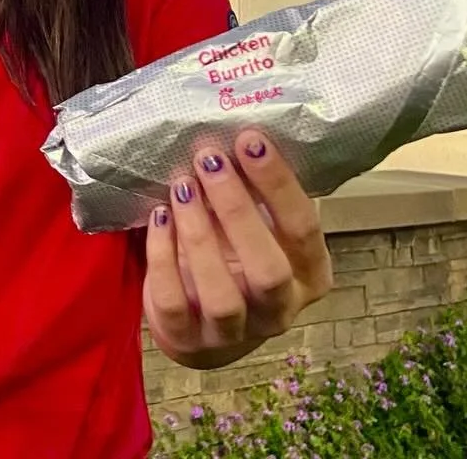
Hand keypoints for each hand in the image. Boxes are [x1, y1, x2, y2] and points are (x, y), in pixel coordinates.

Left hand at [143, 131, 331, 370]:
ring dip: (198, 234)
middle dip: (236, 209)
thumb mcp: (258, 225)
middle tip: (208, 158)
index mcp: (308, 274)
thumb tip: (234, 126)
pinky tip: (158, 216)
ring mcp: (234, 333)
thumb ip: (256, 190)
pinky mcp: (188, 341)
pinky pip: (174, 302)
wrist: (203, 320)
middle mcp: (279, 309)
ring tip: (181, 186)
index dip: (277, 183)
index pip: (303, 229)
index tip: (249, 138)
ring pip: (221, 294)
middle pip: (268, 270)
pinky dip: (162, 257)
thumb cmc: (237, 252)